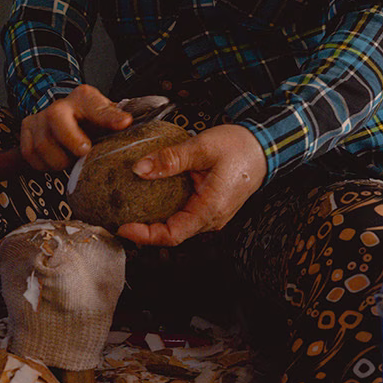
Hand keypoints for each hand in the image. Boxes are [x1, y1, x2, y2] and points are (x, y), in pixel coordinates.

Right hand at [19, 85, 131, 171]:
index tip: (124, 124)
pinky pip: (30, 154)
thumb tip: (126, 122)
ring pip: (42, 144)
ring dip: (59, 160)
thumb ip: (115, 119)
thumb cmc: (89, 122)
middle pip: (56, 118)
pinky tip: (56, 159)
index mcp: (84, 98)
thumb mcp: (107, 118)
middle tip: (84, 152)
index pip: (96, 105)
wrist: (68, 118)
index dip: (109, 116)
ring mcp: (40, 117)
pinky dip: (44, 164)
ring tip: (71, 159)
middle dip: (71, 140)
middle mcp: (59, 105)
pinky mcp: (26, 129)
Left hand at [117, 123, 266, 246]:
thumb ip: (170, 159)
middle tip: (118, 215)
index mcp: (210, 208)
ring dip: (154, 218)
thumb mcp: (201, 148)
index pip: (172, 234)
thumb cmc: (239, 147)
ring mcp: (211, 214)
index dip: (145, 235)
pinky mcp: (209, 206)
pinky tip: (150, 195)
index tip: (123, 226)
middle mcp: (211, 218)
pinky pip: (183, 213)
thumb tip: (139, 169)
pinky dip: (165, 208)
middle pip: (172, 233)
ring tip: (129, 206)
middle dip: (144, 228)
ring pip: (177, 224)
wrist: (264, 146)